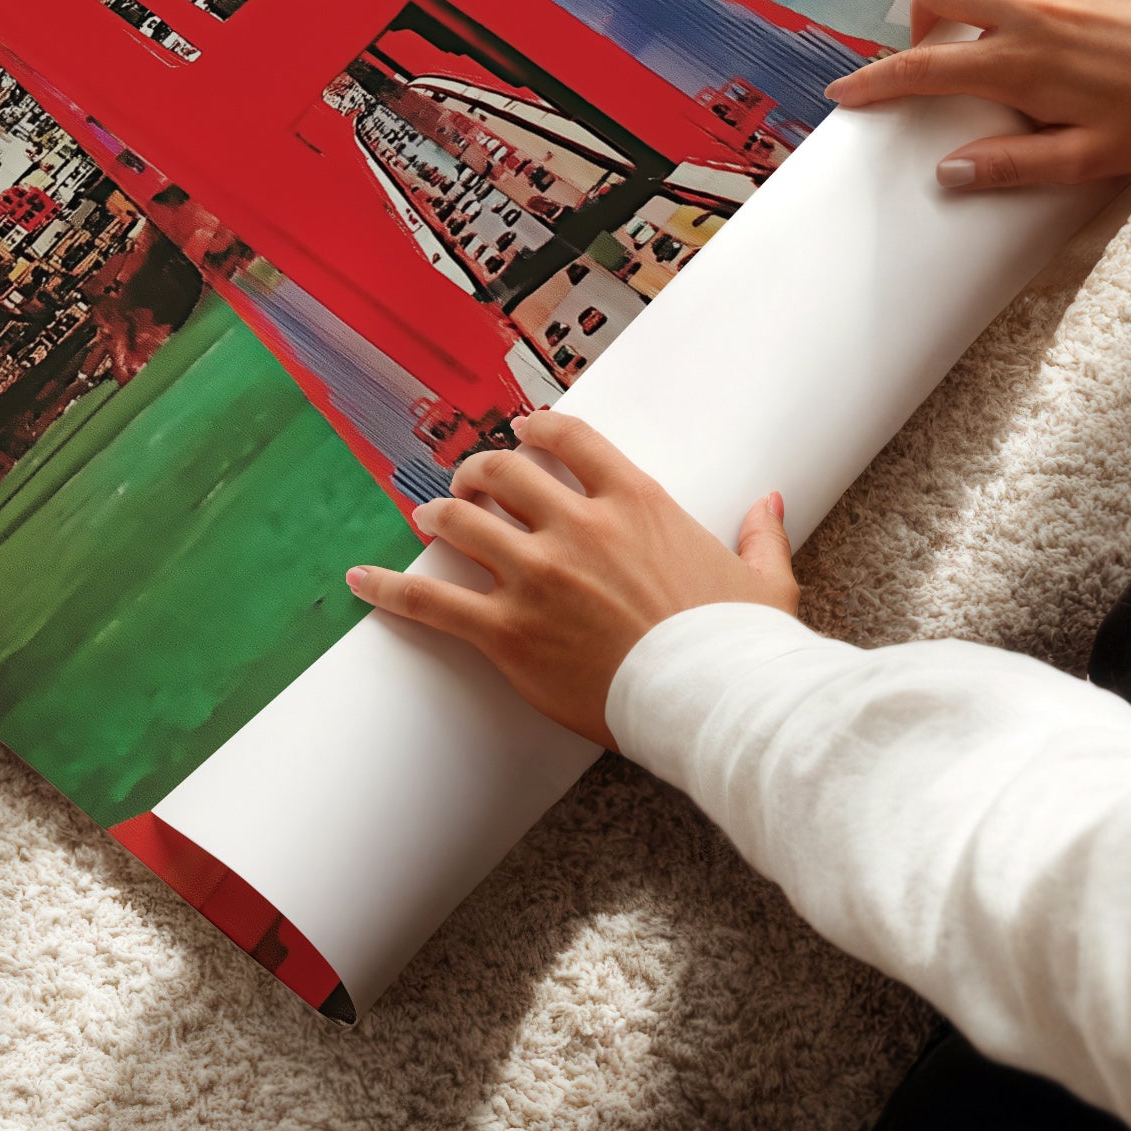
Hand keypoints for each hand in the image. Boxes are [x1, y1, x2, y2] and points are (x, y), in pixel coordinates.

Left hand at [346, 412, 795, 749]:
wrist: (715, 701)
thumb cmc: (740, 645)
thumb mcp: (763, 580)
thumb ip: (759, 534)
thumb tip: (769, 503)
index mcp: (636, 502)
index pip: (569, 439)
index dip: (536, 429)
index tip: (521, 431)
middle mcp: (578, 526)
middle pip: (503, 473)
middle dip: (477, 471)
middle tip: (466, 481)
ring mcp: (538, 576)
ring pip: (462, 523)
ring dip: (438, 515)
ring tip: (424, 517)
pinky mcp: (509, 632)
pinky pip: (432, 601)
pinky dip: (389, 588)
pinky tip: (360, 579)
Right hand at [825, 0, 1130, 190]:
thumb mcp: (1089, 158)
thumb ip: (1013, 166)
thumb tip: (947, 172)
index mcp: (1022, 63)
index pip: (924, 69)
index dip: (874, 81)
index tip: (846, 92)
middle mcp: (1030, 7)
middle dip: (917, 21)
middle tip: (935, 50)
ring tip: (979, 11)